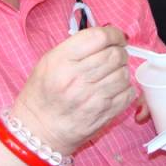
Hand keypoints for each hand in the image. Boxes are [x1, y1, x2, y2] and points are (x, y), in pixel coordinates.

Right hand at [11, 26, 135, 154]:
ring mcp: (92, 98)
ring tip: (112, 73)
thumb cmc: (42, 94)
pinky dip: (125, 88)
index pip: (98, 37)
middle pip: (114, 54)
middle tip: (115, 54)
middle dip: (119, 51)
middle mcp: (77, 78)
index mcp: (61, 61)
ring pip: (123, 73)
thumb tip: (106, 36)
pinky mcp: (104, 114)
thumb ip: (76, 46)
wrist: (38, 131)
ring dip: (121, 70)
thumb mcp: (48, 62)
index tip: (116, 37)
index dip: (113, 34)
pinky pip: (128, 94)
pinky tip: (113, 88)